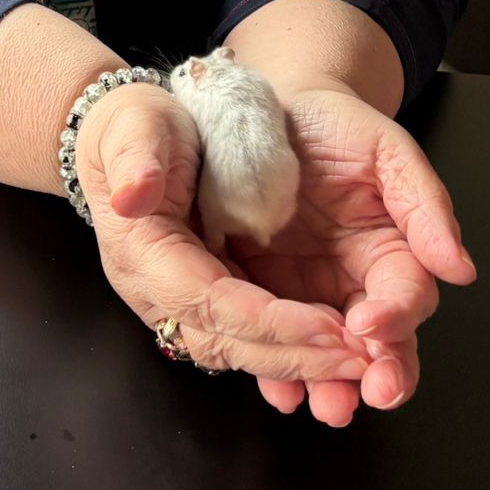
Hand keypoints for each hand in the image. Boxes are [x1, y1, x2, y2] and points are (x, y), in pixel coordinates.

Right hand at [77, 82, 373, 383]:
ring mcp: (175, 304)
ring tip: (360, 364)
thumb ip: (136, 158)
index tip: (333, 326)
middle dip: (297, 354)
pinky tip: (334, 353)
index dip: (272, 322)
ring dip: (299, 362)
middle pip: (228, 342)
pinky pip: (244, 341)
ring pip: (239, 351)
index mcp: (141, 254)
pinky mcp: (200, 303)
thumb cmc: (137, 126)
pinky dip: (289, 351)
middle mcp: (155, 293)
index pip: (210, 304)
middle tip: (365, 359)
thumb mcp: (136, 125)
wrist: (125, 136)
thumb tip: (132, 195)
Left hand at [227, 86, 476, 426]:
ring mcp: (307, 294)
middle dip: (378, 373)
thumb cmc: (332, 126)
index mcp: (391, 251)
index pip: (407, 295)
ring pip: (327, 354)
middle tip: (370, 393)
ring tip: (323, 404)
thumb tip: (460, 267)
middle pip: (379, 343)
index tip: (373, 326)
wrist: (265, 111)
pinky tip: (275, 388)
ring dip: (328, 385)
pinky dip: (277, 370)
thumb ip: (425, 204)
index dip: (396, 316)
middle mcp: (353, 282)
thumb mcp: (385, 149)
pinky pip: (275, 340)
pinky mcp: (263, 295)